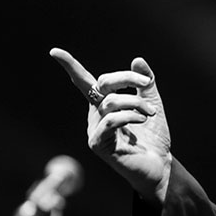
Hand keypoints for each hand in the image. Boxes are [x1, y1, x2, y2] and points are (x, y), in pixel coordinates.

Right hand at [50, 48, 171, 206]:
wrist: (160, 164)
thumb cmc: (153, 136)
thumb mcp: (153, 103)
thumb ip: (146, 83)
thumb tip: (137, 60)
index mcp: (104, 103)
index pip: (85, 81)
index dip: (70, 66)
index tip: (55, 51)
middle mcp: (95, 115)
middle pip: (101, 83)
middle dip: (126, 79)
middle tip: (146, 85)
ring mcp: (95, 130)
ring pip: (110, 102)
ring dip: (135, 103)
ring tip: (150, 113)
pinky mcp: (98, 145)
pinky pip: (109, 120)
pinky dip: (129, 115)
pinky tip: (141, 120)